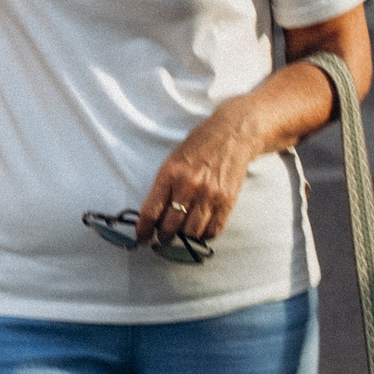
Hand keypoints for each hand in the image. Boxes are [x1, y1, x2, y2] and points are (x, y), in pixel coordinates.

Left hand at [136, 101, 264, 246]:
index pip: (150, 211)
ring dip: (184, 239)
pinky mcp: (227, 201)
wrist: (232, 135)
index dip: (143, 230)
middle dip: (163, 237)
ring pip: (191, 232)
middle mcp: (188, 186)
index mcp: (169, 175)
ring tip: (181, 235)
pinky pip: (213, 230)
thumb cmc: (198, 147)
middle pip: (170, 226)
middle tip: (162, 238)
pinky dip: (204, 236)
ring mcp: (209, 195)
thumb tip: (153, 216)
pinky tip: (200, 231)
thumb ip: (163, 187)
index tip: (142, 238)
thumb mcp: (172, 161)